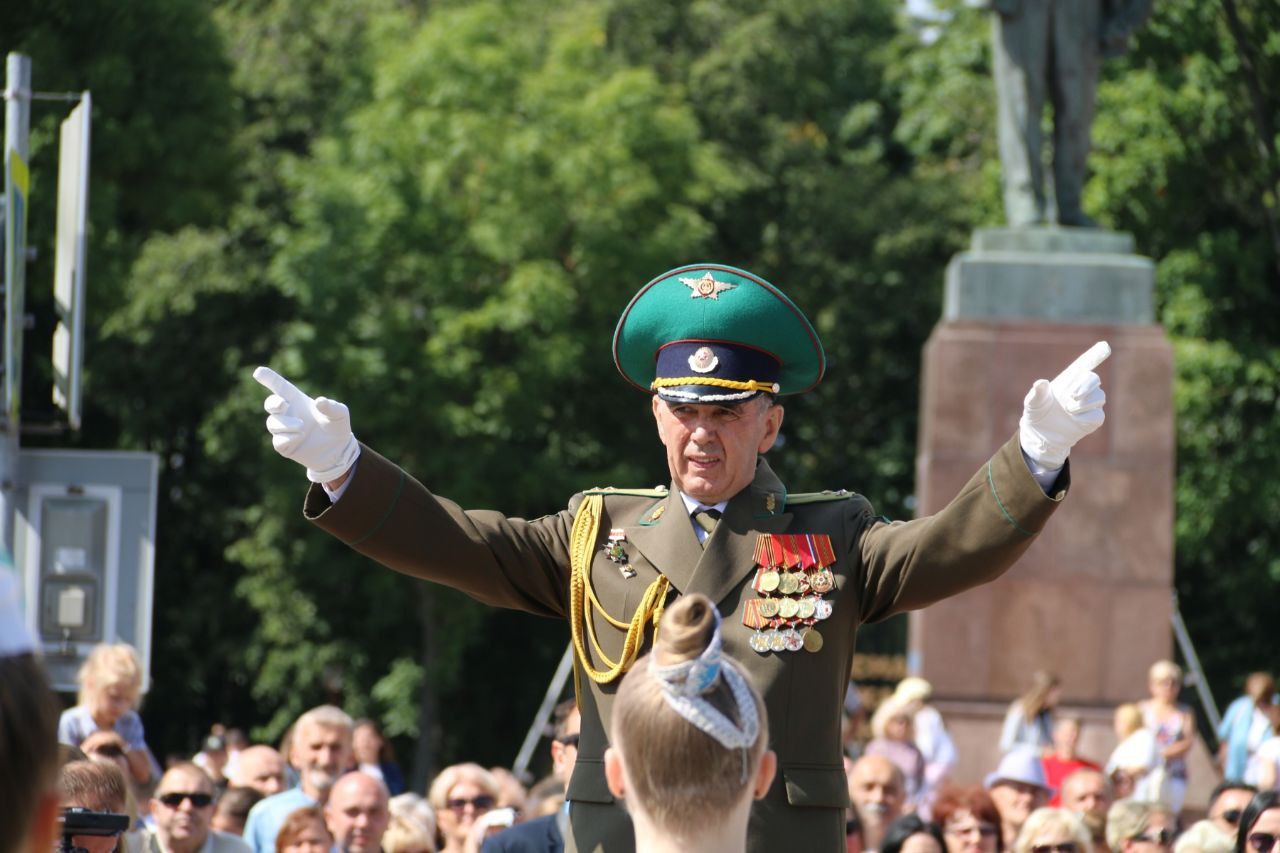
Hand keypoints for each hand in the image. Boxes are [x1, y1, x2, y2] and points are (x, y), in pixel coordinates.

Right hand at [253, 366, 359, 482]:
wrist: (338, 450)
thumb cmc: (337, 426)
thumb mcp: (340, 414)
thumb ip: (332, 407)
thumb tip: (320, 401)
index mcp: (298, 400)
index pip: (280, 387)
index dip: (269, 378)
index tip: (258, 371)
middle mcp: (288, 413)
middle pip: (270, 404)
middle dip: (272, 403)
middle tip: (282, 404)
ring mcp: (285, 430)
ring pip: (273, 423)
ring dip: (286, 424)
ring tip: (302, 426)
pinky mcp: (285, 446)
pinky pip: (278, 441)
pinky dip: (287, 438)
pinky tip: (300, 436)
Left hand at [1019, 341, 1109, 468]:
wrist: (1041, 436)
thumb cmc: (1037, 414)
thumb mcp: (1033, 404)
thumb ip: (1037, 393)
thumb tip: (1040, 382)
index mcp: (1067, 381)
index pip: (1083, 365)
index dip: (1094, 355)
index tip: (1104, 345)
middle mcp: (1080, 389)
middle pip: (1094, 379)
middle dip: (1086, 386)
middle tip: (1073, 396)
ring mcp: (1088, 404)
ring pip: (1099, 397)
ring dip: (1083, 404)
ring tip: (1068, 410)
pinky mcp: (1093, 419)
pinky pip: (1097, 415)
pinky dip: (1085, 418)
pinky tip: (1074, 420)